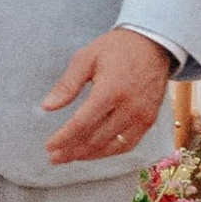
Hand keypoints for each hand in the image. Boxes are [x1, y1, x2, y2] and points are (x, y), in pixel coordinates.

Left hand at [42, 24, 172, 164]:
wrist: (153, 44)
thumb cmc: (116, 48)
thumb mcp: (86, 58)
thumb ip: (67, 84)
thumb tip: (47, 106)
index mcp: (110, 90)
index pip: (82, 123)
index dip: (64, 138)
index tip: (49, 146)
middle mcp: (129, 107)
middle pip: (96, 139)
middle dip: (72, 151)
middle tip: (54, 157)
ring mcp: (142, 116)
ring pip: (112, 147)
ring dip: (89, 155)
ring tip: (70, 157)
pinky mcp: (149, 120)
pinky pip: (128, 144)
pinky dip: (109, 152)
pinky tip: (94, 152)